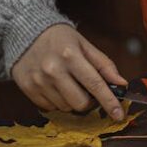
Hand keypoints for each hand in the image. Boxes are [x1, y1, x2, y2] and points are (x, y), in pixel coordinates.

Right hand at [11, 24, 128, 120]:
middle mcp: (53, 70)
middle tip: (88, 90)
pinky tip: (55, 86)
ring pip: (65, 107)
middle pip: (80, 103)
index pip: (95, 84)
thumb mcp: (85, 45)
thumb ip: (104, 65)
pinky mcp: (27, 89)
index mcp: (70, 55)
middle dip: (90, 102)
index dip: (109, 102)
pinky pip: (49, 108)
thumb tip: (121, 83)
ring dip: (72, 101)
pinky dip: (57, 101)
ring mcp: (38, 81)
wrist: (25, 32)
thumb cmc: (60, 39)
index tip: (119, 114)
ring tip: (69, 83)